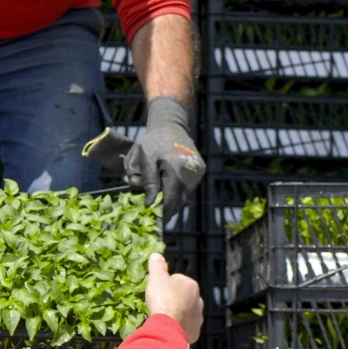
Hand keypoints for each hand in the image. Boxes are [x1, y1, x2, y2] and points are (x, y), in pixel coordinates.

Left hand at [124, 96, 203, 224]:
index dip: (162, 213)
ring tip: (159, 198)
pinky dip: (179, 191)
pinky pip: (188, 188)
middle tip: (154, 212)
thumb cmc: (154, 142)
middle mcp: (190, 173)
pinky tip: (169, 186)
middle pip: (178, 201)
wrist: (172, 125)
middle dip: (166, 208)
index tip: (155, 223)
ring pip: (184, 195)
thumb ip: (149, 182)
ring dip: (173, 199)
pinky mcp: (201, 170)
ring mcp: (198, 172)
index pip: (170, 200)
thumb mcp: (146, 160)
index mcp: (175, 170)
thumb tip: (150, 205)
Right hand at [145, 253, 201, 343]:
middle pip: (182, 297)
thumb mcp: (156, 278)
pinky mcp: (195, 331)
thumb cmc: (162, 300)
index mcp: (191, 285)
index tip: (158, 292)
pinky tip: (169, 327)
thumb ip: (157, 266)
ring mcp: (198, 317)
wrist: (167, 328)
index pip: (177, 280)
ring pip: (185, 312)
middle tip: (160, 304)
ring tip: (164, 317)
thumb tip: (156, 254)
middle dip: (173, 300)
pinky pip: (186, 326)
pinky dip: (179, 326)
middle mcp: (198, 300)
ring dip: (177, 313)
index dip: (165, 286)